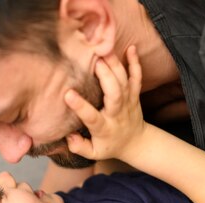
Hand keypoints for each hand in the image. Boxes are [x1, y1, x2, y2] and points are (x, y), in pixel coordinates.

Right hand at [64, 46, 144, 161]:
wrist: (136, 142)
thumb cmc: (110, 145)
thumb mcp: (94, 153)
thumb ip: (80, 147)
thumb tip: (69, 137)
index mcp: (105, 128)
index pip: (92, 117)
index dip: (80, 106)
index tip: (68, 94)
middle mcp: (118, 112)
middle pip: (114, 93)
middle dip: (105, 76)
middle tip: (93, 60)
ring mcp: (129, 101)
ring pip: (124, 81)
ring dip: (115, 64)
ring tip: (104, 49)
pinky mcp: (135, 94)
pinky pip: (137, 77)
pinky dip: (135, 62)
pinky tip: (131, 48)